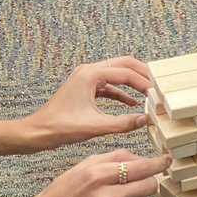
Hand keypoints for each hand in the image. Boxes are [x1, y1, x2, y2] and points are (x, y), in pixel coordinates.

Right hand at [9, 149, 170, 196]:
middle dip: (150, 181)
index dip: (158, 164)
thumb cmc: (65, 189)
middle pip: (149, 187)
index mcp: (98, 175)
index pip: (141, 168)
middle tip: (144, 179)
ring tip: (117, 196)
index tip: (166, 161)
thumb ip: (115, 157)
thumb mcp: (85, 164)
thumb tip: (141, 158)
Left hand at [22, 56, 152, 150]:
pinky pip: (108, 86)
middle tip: (157, 86)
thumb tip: (145, 120)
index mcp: (90, 74)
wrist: (39, 132)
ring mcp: (86, 79)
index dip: (144, 83)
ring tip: (149, 94)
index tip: (157, 94)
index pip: (126, 73)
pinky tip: (132, 104)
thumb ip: (123, 123)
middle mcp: (88, 71)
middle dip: (141, 74)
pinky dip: (121, 92)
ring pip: (116, 74)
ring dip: (132, 82)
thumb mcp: (96, 126)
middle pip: (123, 65)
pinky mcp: (85, 89)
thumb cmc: (61, 127)